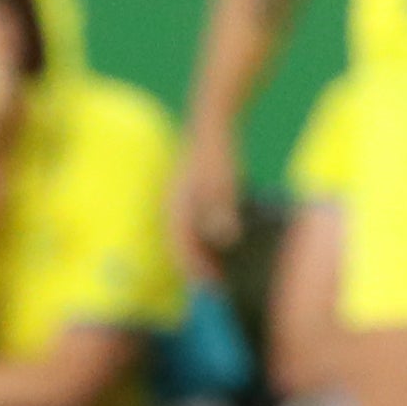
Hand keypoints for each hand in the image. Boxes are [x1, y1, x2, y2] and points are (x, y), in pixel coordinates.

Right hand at [169, 138, 244, 286]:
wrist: (214, 119)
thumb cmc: (218, 151)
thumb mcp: (223, 181)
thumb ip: (221, 209)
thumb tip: (224, 239)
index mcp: (177, 207)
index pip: (182, 247)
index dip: (197, 269)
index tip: (214, 287)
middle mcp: (176, 206)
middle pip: (185, 245)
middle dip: (201, 266)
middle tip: (221, 287)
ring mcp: (184, 199)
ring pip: (193, 235)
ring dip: (207, 254)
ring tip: (226, 270)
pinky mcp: (196, 192)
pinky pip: (201, 223)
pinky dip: (212, 237)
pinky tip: (230, 242)